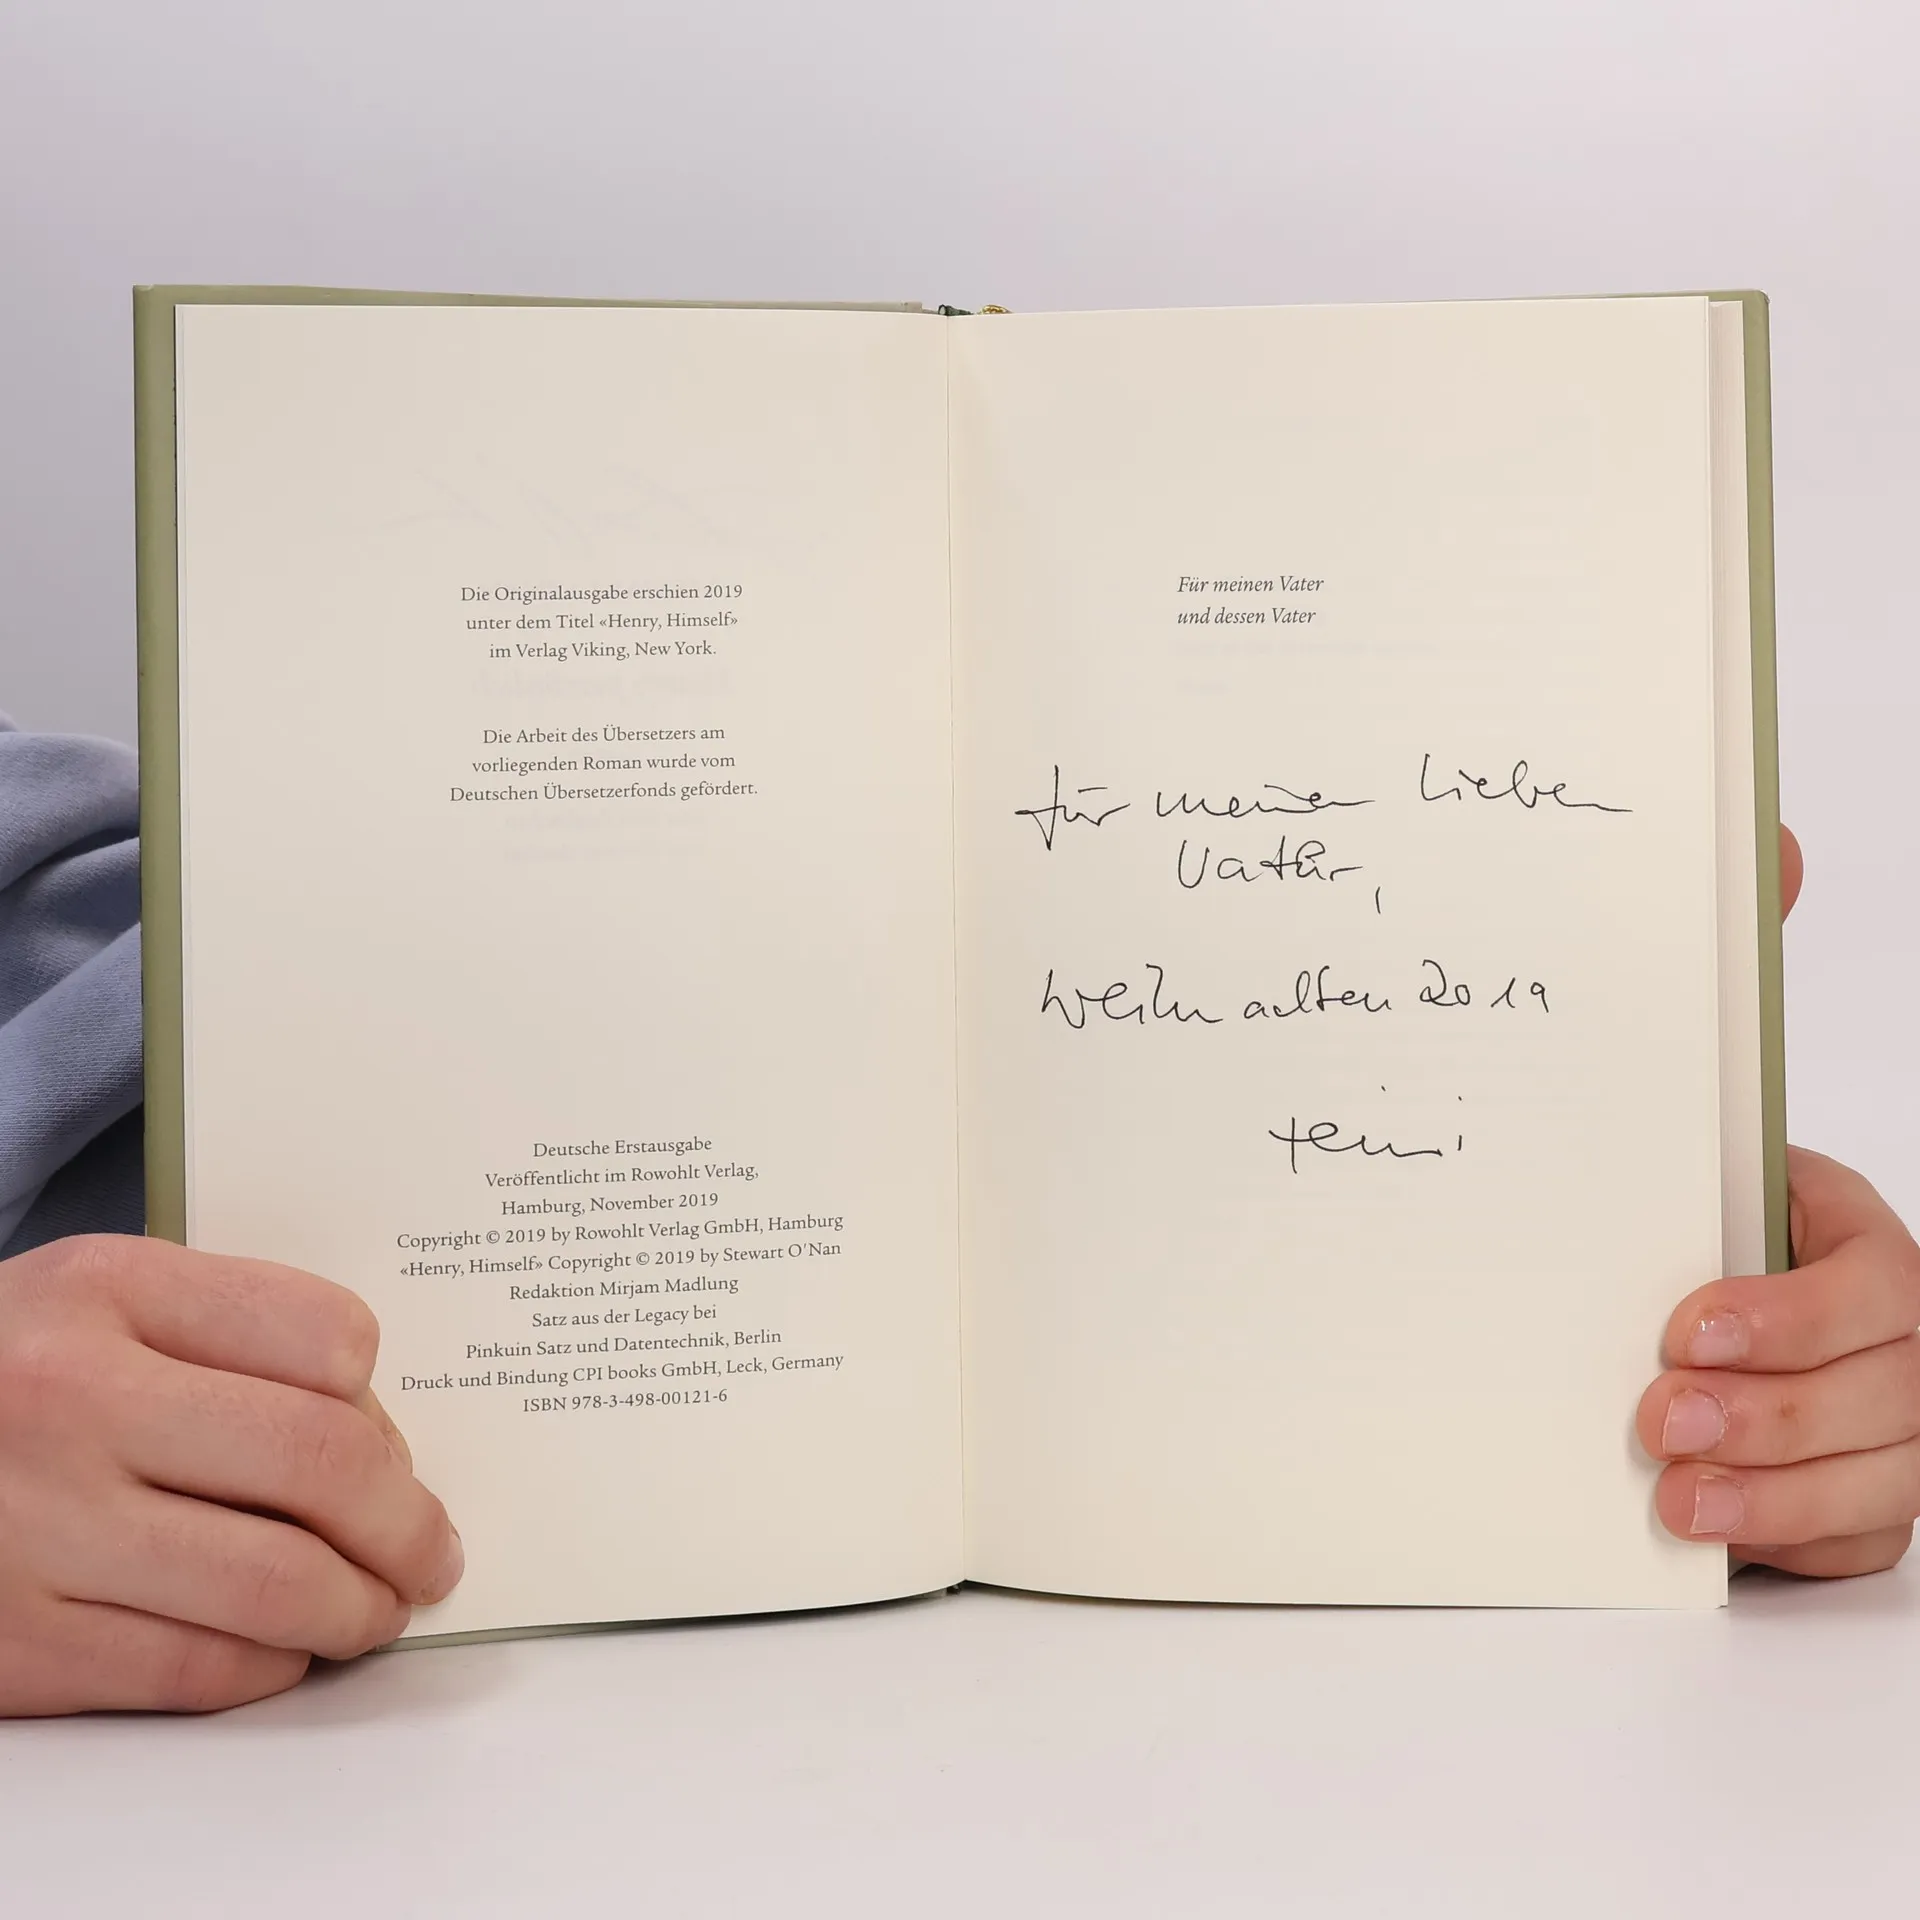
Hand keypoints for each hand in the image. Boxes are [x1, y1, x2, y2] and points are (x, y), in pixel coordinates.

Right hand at [0, 1235, 461, 1714]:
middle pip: (320, 1463)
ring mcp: (35, 1530)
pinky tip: (286, 1649)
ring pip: (274, 1585)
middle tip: (433, 1551)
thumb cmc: (2, 1373)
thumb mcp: (99, 1300)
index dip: (389, 1405)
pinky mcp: (11, 1649)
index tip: (397, 1447)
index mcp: (106, 1292)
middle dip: (408, 1523)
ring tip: (381, 1608)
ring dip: (361, 1608)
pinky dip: (271, 1667)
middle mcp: (69, 1401)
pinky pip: (194, 1671)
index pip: (328, 1337)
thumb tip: (378, 1440)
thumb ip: (230, 1336)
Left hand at [1638, 826, 1919, 1575]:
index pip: (1878, 1283)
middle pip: (1890, 1395)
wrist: (1680, 1303)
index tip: (1682, 1323)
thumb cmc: (1697, 1203)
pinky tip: (1706, 1541)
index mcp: (1864, 1240)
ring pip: (1881, 1482)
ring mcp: (1885, 1425)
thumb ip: (1737, 976)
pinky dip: (1785, 1542)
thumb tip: (1772, 834)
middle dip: (1778, 1415)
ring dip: (1778, 1494)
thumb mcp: (1708, 1111)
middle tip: (1656, 1415)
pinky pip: (1854, 1544)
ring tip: (1671, 1492)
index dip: (1793, 1310)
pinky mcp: (1854, 1504)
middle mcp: (1893, 1336)